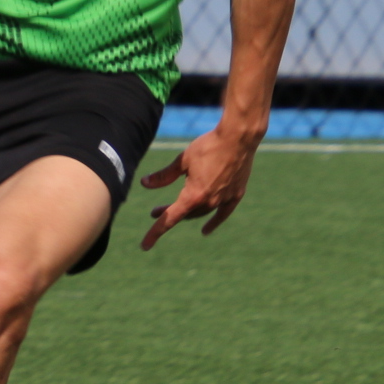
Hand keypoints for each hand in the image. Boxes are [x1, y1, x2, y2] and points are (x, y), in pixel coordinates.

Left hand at [138, 122, 260, 249]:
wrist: (239, 137)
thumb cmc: (209, 146)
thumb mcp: (183, 161)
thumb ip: (164, 176)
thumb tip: (145, 184)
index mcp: (193, 196)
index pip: (170, 219)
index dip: (155, 232)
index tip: (144, 246)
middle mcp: (209, 202)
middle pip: (185, 214)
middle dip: (168, 213)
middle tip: (154, 211)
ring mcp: (224, 200)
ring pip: (201, 213)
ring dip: (187, 213)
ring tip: (177, 209)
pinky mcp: (236, 195)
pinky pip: (222, 213)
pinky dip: (213, 221)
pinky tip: (205, 230)